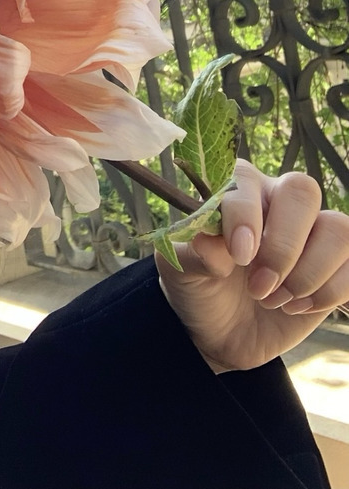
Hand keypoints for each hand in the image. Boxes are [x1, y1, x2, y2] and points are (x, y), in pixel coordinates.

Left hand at [156, 158, 348, 373]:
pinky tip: (296, 307)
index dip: (247, 214)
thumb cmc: (199, 288)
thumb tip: (211, 244)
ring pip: (337, 228)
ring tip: (275, 300)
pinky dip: (328, 292)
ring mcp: (312, 232)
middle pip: (303, 190)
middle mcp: (278, 202)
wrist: (222, 334)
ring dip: (307, 273)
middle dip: (283, 245)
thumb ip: (194, 253)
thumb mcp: (181, 271)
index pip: (248, 179)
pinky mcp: (337, 266)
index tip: (240, 255)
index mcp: (236, 191)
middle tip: (259, 285)